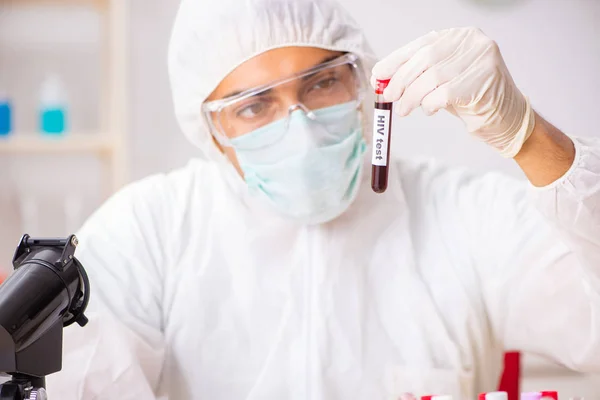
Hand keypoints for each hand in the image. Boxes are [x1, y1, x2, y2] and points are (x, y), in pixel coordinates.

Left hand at [370, 27, 534, 157]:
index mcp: (460, 36)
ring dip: (411, 97)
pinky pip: (443, 94)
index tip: (378, 75)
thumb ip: (416, 75)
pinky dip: (429, 104)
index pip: (421, 44)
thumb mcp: (441, 80)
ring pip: (431, 78)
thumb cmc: (469, 97)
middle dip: (401, 80)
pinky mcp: (483, 81)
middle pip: (424, 60)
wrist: (505, 117)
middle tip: (389, 97)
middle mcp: (472, 42)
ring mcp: (481, 59)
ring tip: (404, 110)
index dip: (396, 60)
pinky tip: (429, 109)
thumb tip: (382, 79)